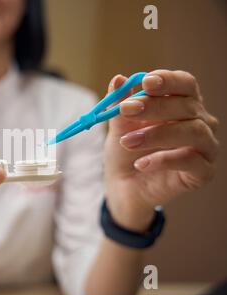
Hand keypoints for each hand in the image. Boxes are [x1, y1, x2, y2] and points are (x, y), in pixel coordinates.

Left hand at [104, 70, 218, 231]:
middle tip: (126, 110)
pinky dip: (164, 160)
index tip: (146, 82)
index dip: (168, 81)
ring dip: (157, 134)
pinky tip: (141, 164)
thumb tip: (118, 80)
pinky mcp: (203, 172)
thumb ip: (120, 104)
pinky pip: (191, 161)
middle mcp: (200, 122)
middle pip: (187, 105)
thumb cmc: (126, 150)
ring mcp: (205, 147)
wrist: (124, 186)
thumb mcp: (119, 125)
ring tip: (127, 142)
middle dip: (155, 106)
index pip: (185, 84)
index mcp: (183, 104)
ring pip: (193, 131)